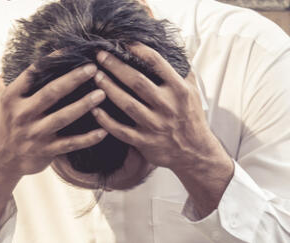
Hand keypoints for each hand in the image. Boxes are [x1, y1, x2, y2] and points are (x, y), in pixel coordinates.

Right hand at [0, 59, 108, 199]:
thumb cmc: (2, 126)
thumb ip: (6, 83)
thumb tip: (12, 62)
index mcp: (11, 98)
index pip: (32, 74)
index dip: (52, 60)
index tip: (71, 50)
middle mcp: (22, 115)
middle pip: (51, 93)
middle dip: (73, 79)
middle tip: (92, 69)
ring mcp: (35, 134)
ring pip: (63, 117)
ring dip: (84, 105)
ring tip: (101, 94)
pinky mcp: (45, 151)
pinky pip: (70, 144)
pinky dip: (87, 139)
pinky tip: (103, 131)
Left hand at [91, 42, 233, 210]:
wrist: (194, 152)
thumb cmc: (190, 117)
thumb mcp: (192, 91)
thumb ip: (182, 70)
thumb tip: (171, 47)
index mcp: (179, 90)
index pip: (157, 64)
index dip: (139, 50)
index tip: (124, 43)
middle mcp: (167, 106)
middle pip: (137, 81)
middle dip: (116, 66)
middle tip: (100, 55)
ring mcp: (155, 125)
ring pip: (127, 104)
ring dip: (109, 88)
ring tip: (96, 76)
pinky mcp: (144, 141)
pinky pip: (120, 130)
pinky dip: (106, 120)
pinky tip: (95, 110)